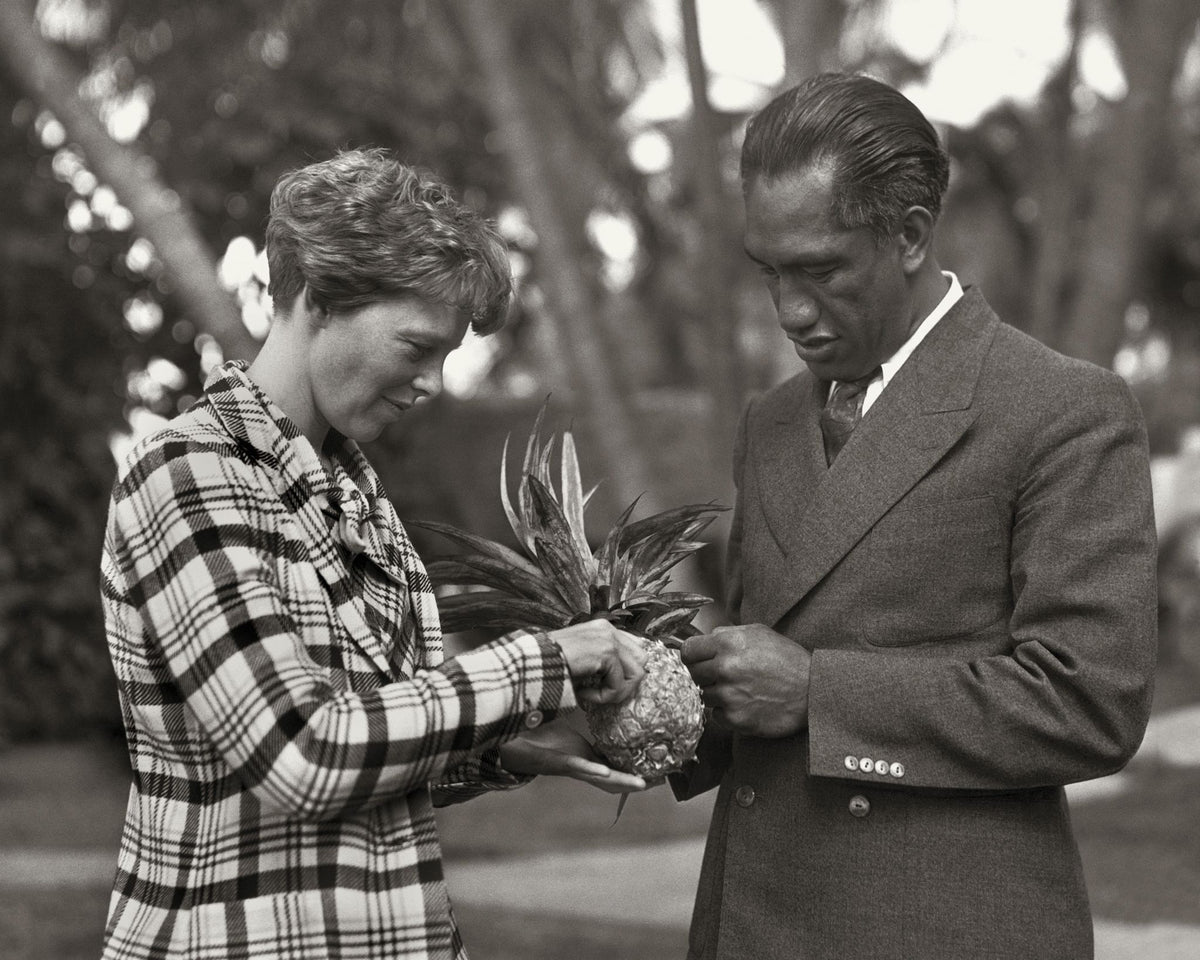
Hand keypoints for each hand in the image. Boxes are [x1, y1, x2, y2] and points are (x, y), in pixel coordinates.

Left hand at [498, 718, 648, 793]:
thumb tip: (597, 700)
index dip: (636, 771)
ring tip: (641, 784)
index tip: (659, 773)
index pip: (615, 766)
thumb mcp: (563, 727)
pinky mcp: (554, 762)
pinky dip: (590, 770)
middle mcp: (580, 766)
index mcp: (584, 758)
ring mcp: (568, 766)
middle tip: (659, 783)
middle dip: (635, 782)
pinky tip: (603, 771)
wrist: (505, 742)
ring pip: (599, 777)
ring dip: (620, 781)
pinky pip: (575, 767)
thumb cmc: (534, 736)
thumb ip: (579, 719)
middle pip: (613, 779)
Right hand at [545, 620, 645, 705]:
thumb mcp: (582, 659)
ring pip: (636, 674)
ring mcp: (609, 638)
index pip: (636, 648)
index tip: (604, 684)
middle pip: (642, 660)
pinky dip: (604, 696)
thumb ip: (604, 662)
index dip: (627, 672)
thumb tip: (627, 679)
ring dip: (615, 692)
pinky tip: (584, 693)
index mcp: (603, 628)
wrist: (531, 664)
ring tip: (592, 694)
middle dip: (626, 682)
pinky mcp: (606, 652)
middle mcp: (609, 629)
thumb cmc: (551, 665)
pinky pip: (619, 685)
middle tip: (602, 692)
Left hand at [681, 624, 809, 737]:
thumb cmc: (787, 660)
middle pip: (693, 674)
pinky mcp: (735, 718)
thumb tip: (704, 639)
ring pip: (704, 696)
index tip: (699, 660)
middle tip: (726, 676)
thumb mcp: (758, 633)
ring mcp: (729, 695)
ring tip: (741, 690)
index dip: (693, 656)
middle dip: (706, 674)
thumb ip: (727, 633)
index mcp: (728, 643)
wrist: (813, 691)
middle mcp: (725, 668)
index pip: (687, 651)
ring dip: (717, 694)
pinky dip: (727, 712)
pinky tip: (746, 704)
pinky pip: (716, 715)